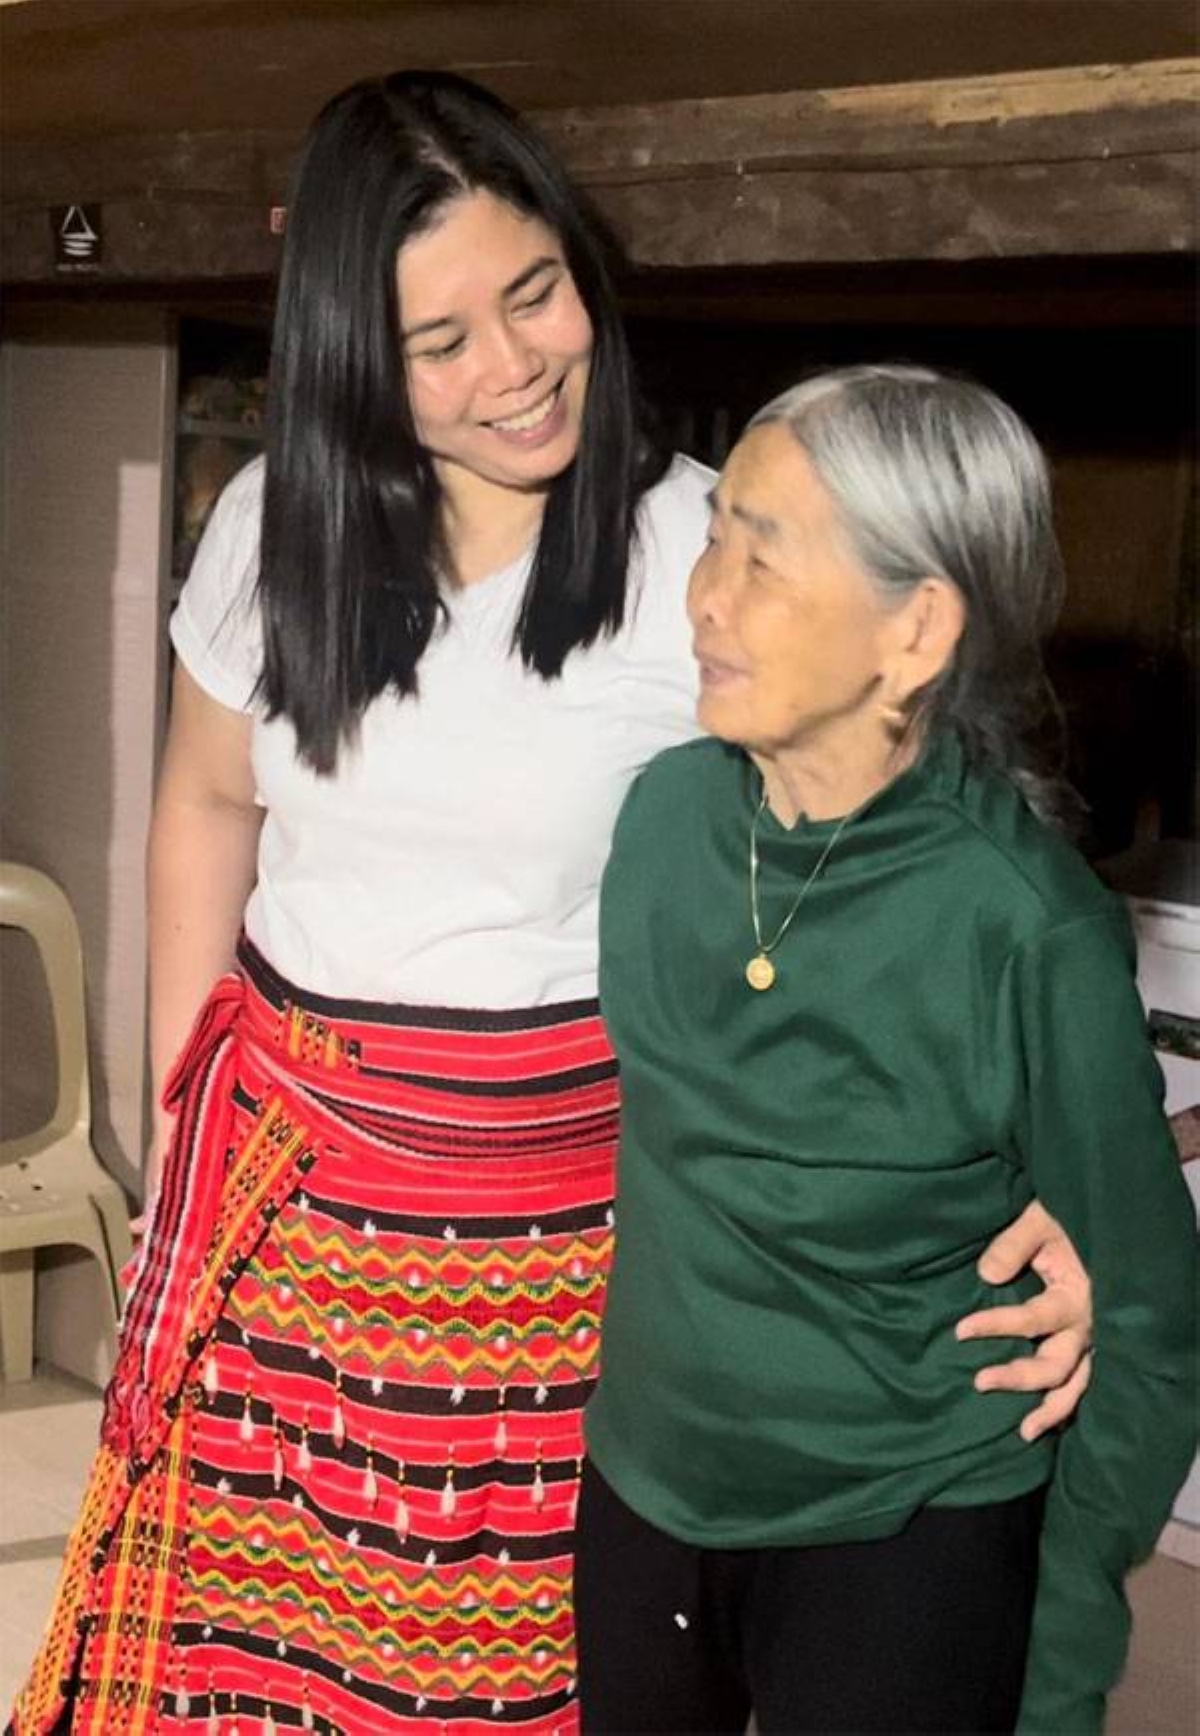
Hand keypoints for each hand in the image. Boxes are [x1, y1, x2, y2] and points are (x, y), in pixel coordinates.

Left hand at [956, 1200, 1092, 1441]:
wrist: (1099, 1221)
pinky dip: (1068, 1406)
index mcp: (1076, 1295)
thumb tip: (986, 1275)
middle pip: (1056, 1364)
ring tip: (1024, 1433)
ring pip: (1075, 1385)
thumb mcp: (1040, 1220)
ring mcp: (1092, 1341)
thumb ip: (1013, 1245)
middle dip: (1019, 1378)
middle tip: (980, 1382)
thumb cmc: (1064, 1218)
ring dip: (1051, 1410)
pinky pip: (1083, 1383)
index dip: (997, 1325)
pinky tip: (1048, 1425)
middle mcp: (1088, 1325)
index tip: (960, 1331)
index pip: (1033, 1319)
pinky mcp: (1089, 1346)